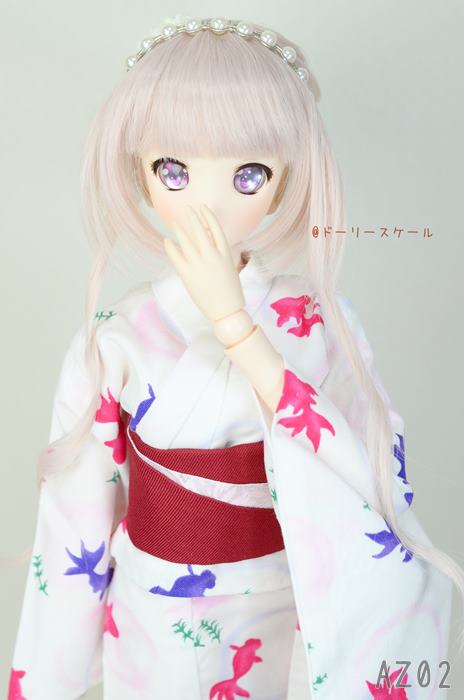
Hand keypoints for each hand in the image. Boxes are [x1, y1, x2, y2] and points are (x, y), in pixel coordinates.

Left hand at [163, 204, 245, 321]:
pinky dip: (170, 246)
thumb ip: (219, 255)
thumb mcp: (229, 268)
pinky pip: (175, 255)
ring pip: (186, 240)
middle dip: (192, 217)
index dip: (208, 216)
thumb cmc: (230, 292)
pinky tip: (167, 240)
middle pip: (200, 230)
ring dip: (179, 229)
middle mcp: (212, 256)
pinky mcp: (187, 274)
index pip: (216, 228)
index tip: (203, 208)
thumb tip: (207, 244)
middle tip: (187, 209)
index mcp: (225, 254)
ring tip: (174, 222)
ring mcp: (199, 264)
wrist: (226, 311)